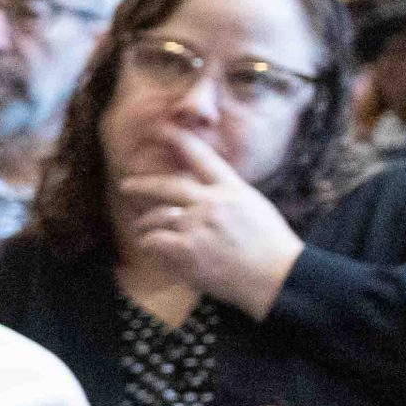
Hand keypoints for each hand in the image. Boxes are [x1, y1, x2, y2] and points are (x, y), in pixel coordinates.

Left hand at [117, 132, 302, 318]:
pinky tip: (153, 248)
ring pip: (155, 217)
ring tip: (142, 230)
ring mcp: (197, 225)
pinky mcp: (186, 249)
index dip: (179, 140)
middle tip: (126, 185)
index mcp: (232, 190)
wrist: (279, 277)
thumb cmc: (271, 248)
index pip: (202, 158)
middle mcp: (212, 203)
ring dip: (145, 225)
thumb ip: (227, 197)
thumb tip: (204, 193)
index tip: (161, 129)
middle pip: (167, 185)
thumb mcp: (255, 209)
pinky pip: (153, 241)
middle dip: (142, 184)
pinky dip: (150, 244)